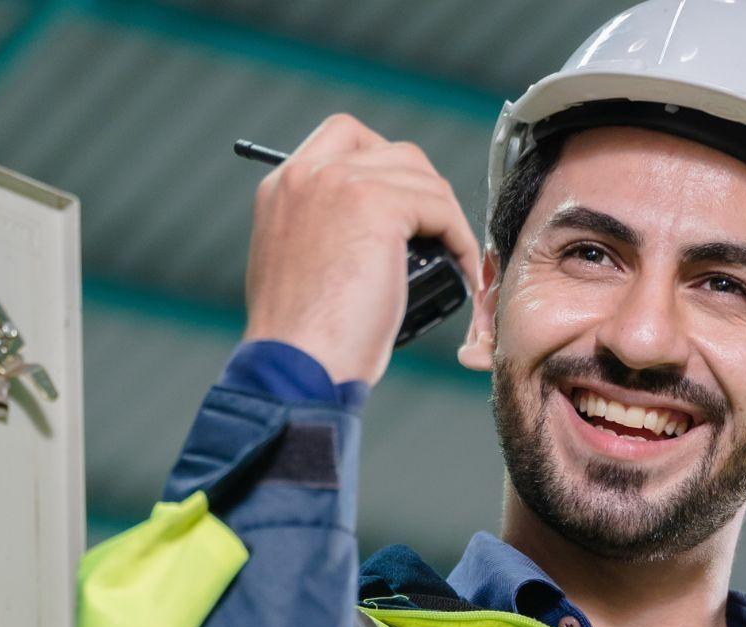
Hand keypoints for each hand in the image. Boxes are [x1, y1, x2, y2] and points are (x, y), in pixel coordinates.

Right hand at [242, 113, 484, 386]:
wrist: (299, 368)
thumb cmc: (305, 342)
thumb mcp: (299, 265)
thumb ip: (321, 228)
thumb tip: (368, 226)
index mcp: (283, 186)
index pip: (345, 138)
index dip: (387, 165)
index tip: (408, 206)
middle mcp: (306, 174)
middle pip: (391, 151)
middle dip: (425, 189)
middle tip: (440, 234)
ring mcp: (339, 183)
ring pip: (421, 177)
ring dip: (446, 216)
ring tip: (455, 257)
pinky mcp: (376, 204)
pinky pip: (440, 206)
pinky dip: (459, 238)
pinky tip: (462, 270)